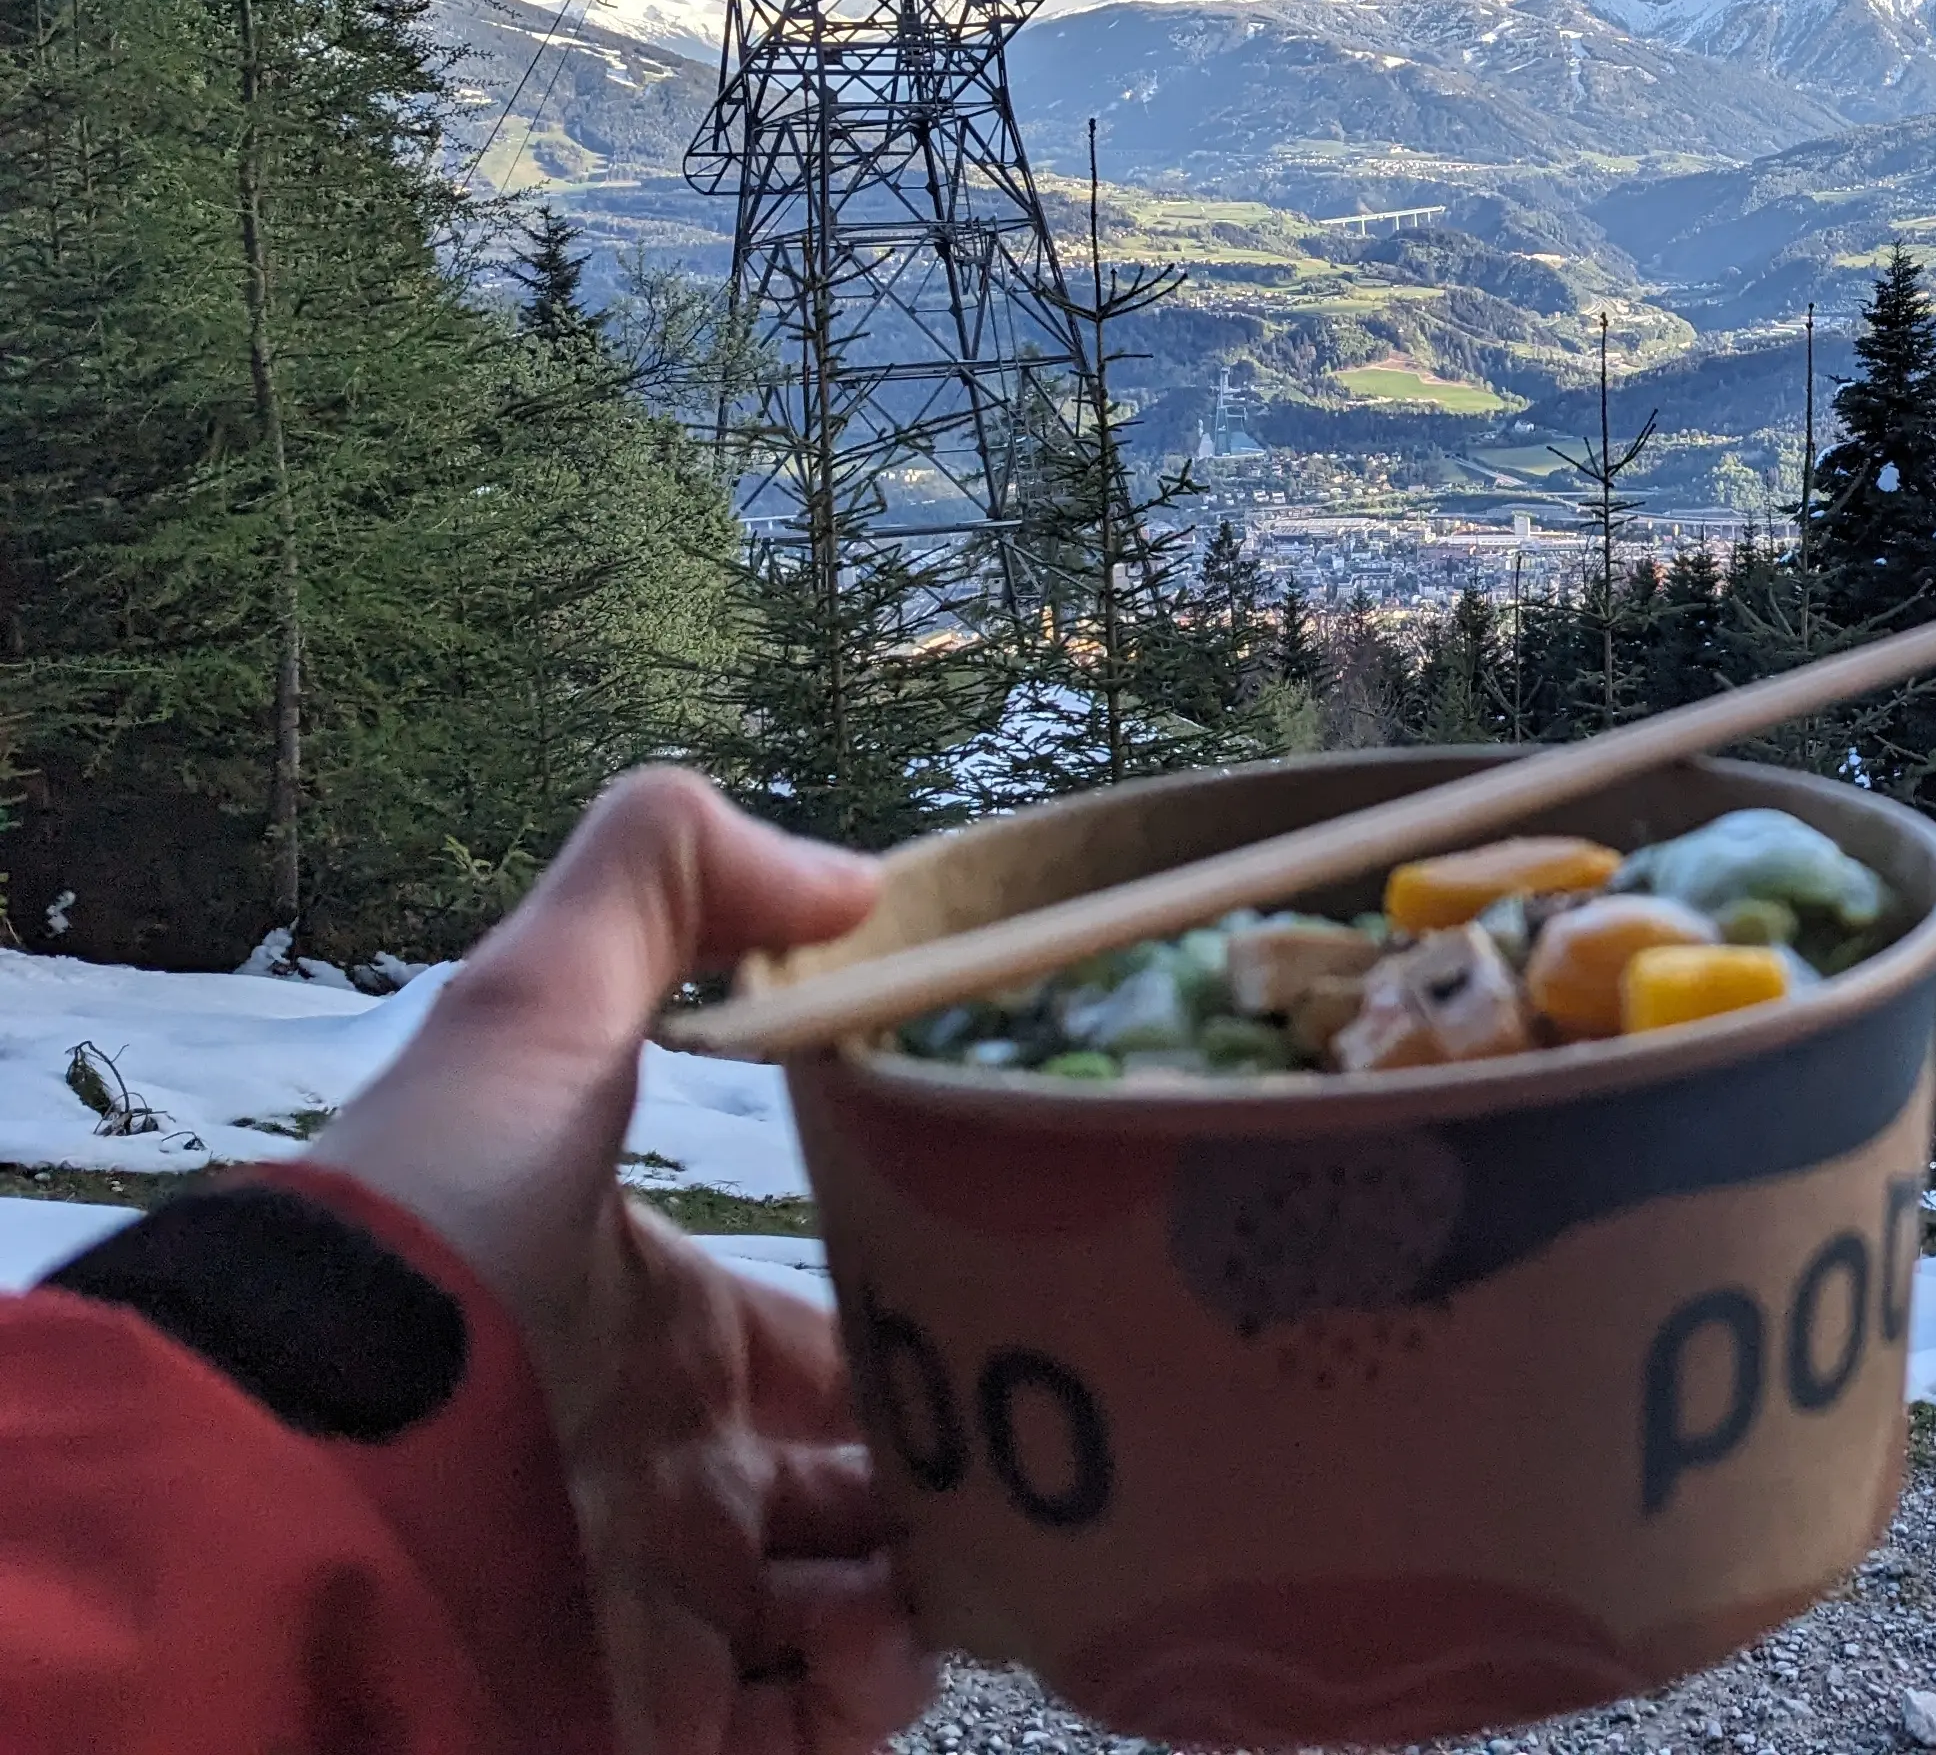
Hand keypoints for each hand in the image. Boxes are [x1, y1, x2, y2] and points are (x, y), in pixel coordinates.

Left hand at [313, 767, 937, 1753]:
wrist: (296, 1477)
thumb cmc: (427, 1245)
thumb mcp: (534, 1017)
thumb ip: (665, 889)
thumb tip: (858, 869)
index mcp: (653, 1335)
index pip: (831, 1350)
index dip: (935, 1340)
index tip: (1027, 1330)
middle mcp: (659, 1479)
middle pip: (866, 1495)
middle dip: (965, 1484)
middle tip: (1036, 1473)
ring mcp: (654, 1612)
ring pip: (858, 1624)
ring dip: (934, 1604)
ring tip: (941, 1582)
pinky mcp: (648, 1728)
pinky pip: (803, 1736)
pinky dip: (866, 1702)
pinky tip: (872, 1650)